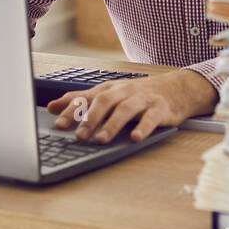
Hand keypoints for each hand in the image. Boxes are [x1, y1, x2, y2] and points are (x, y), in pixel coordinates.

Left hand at [46, 70, 217, 143]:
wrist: (176, 88)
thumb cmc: (138, 94)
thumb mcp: (109, 94)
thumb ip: (82, 101)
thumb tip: (52, 107)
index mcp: (109, 89)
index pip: (87, 97)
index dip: (71, 109)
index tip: (57, 123)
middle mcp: (124, 91)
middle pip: (104, 101)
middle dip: (90, 118)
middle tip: (79, 136)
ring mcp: (142, 99)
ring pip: (125, 110)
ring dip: (112, 125)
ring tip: (101, 140)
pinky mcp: (160, 108)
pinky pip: (150, 118)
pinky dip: (142, 127)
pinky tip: (135, 138)